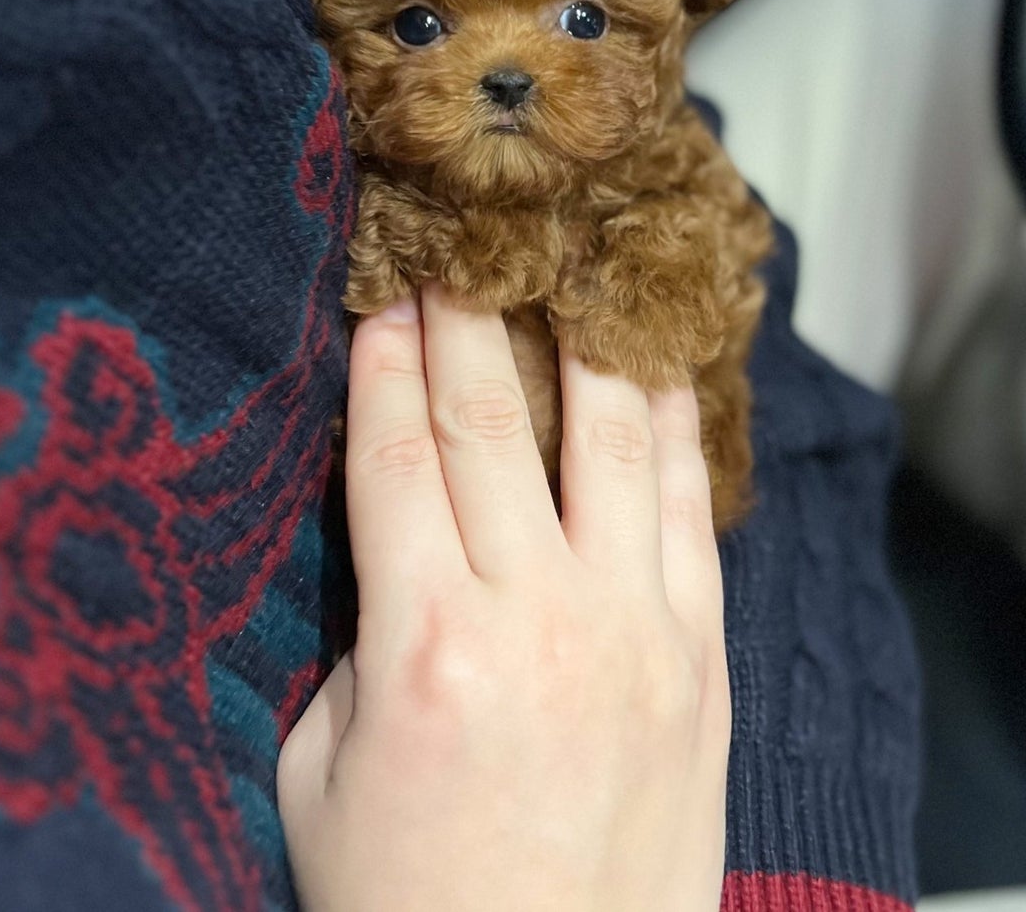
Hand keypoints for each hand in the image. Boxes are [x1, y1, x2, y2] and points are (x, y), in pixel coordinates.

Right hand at [278, 285, 730, 911]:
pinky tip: (660, 367)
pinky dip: (675, 429)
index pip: (395, 456)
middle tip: (461, 245)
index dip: (383, 362)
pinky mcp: (702, 664)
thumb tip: (395, 547)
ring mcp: (637, 635)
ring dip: (585, 341)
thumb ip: (356, 644)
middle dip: (468, 321)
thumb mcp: (322, 780)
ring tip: (575, 265)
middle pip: (494, 426)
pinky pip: (691, 513)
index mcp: (423, 648)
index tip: (383, 291)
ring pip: (612, 442)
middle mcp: (538, 620)